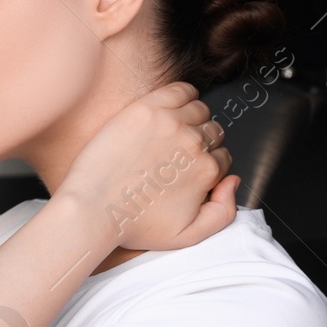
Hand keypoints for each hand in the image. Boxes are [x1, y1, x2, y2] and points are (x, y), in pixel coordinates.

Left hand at [57, 81, 238, 251]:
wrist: (93, 209)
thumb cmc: (133, 224)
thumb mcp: (188, 236)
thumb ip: (224, 213)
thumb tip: (233, 181)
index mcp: (206, 171)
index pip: (223, 157)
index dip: (208, 164)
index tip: (190, 168)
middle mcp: (193, 144)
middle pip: (213, 132)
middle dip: (202, 142)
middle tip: (178, 152)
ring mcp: (170, 123)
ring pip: (199, 110)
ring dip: (192, 119)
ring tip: (172, 132)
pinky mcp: (146, 109)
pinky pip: (179, 90)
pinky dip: (183, 94)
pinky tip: (172, 108)